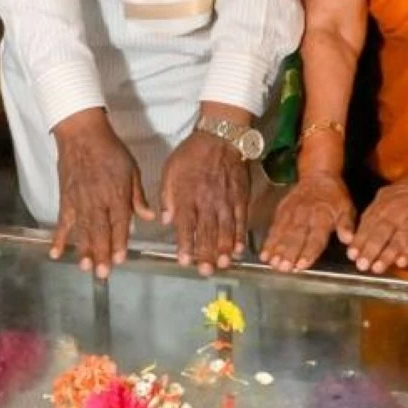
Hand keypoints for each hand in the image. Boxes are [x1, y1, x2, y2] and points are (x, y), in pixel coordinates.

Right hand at [51, 109, 153, 277]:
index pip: (120, 223)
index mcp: (117, 194)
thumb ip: (139, 196)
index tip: (120, 259)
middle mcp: (98, 201)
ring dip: (83, 250)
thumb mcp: (132, 169)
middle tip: (102, 274)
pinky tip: (55, 253)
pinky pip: (62, 222)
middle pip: (100, 231)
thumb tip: (149, 217)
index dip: (120, 242)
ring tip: (84, 268)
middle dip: (101, 253)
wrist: (82, 134)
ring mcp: (79, 201)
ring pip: (82, 230)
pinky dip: (58, 237)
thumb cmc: (111, 150)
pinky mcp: (65, 199)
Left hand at [160, 131, 249, 274]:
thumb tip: (167, 219)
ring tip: (222, 264)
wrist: (221, 136)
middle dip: (206, 253)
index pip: (186, 225)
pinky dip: (240, 236)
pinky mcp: (240, 197)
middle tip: (205, 271)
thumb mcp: (170, 170)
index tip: (185, 261)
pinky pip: (240, 220)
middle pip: (207, 231)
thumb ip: (167, 196)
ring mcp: (225, 200)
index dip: (186, 244)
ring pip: (225, 229)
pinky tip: (238, 249)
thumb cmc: (192, 154)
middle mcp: (207, 201)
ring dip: (223, 249)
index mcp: (187, 195)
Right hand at [260, 170, 354, 272]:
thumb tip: (348, 239)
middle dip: (288, 254)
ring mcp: (291, 214)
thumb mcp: (346, 208)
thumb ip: (346, 225)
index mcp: (322, 217)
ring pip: (283, 233)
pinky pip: (274, 228)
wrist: (318, 175)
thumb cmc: (334, 197)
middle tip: (283, 267)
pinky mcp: (281, 211)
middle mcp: (305, 216)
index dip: (308, 252)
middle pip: (296, 237)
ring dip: (276, 249)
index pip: (316, 238)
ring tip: (272, 263)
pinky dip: (268, 241)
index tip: (301, 265)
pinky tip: (264, 254)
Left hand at [347, 172, 407, 274]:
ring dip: (387, 255)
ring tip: (377, 268)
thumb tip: (357, 233)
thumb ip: (372, 214)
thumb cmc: (405, 193)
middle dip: (370, 250)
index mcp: (383, 205)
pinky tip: (401, 262)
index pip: (368, 225)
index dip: (360, 241)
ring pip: (398, 239)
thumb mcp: (384, 196)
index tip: (352, 254)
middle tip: (362, 265)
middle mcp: (396, 213)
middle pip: (381, 233)